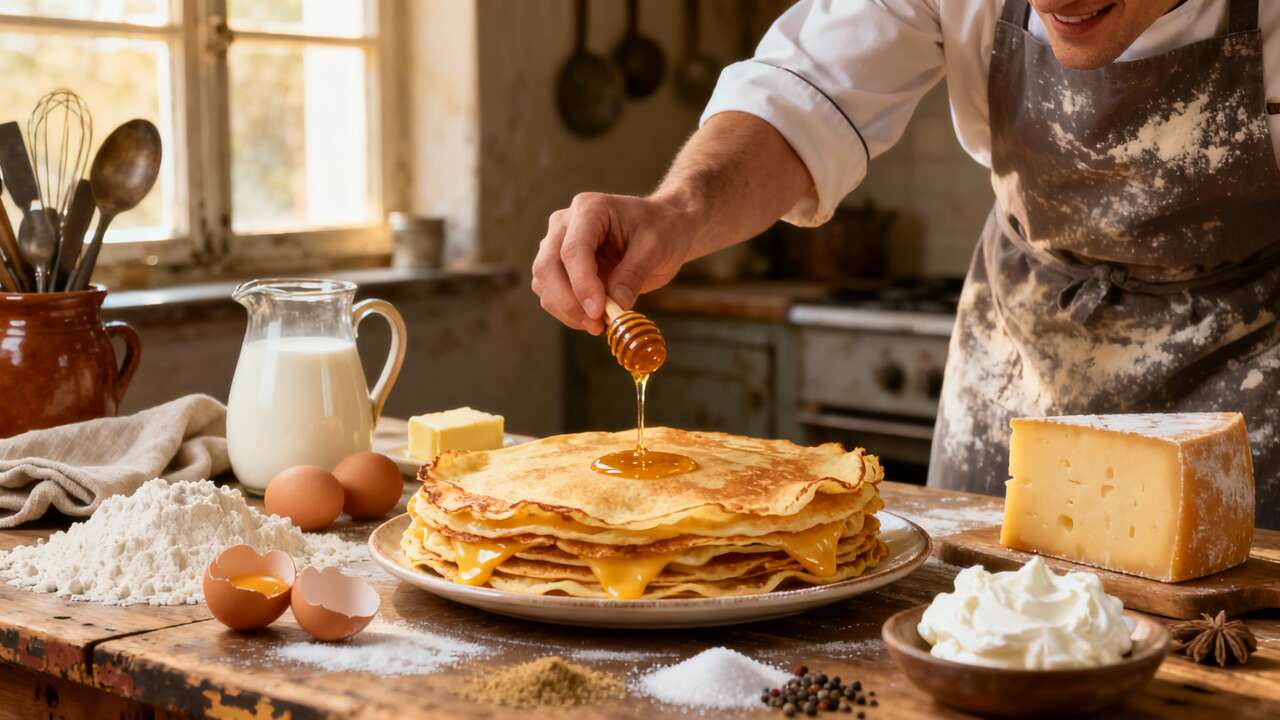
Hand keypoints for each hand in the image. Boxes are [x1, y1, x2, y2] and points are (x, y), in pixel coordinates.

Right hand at [531, 191, 695, 334]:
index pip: (573, 249)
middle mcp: (565, 224)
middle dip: (568, 302)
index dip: (582, 283)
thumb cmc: (661, 230)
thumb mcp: (656, 247)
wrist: (662, 230)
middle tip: (597, 326)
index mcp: (589, 209)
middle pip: (547, 267)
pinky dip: (568, 312)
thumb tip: (617, 305)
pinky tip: (594, 320)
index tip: (598, 311)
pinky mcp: (559, 267)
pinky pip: (551, 294)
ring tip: (600, 325)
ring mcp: (557, 245)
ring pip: (544, 283)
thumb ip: (634, 273)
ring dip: (566, 310)